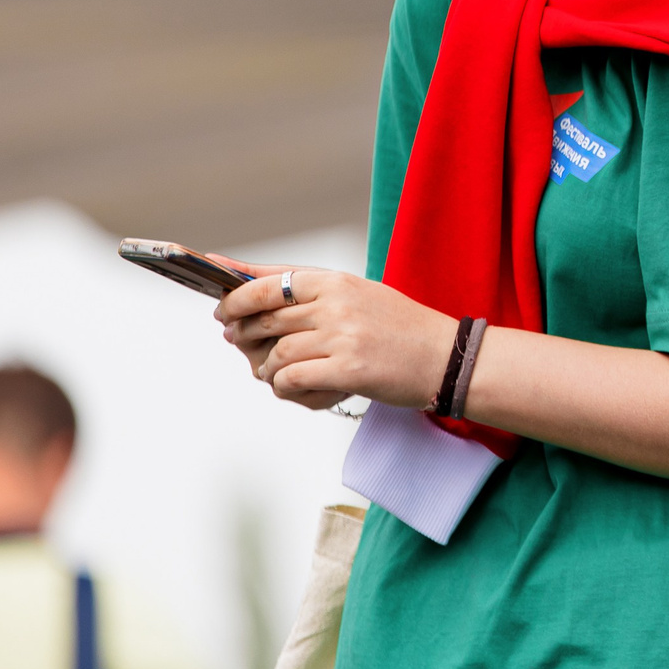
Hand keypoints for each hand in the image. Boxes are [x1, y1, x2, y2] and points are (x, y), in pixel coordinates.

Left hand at [215, 265, 457, 414]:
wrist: (446, 358)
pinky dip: (283, 387)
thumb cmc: (400, 329)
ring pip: (275, 353)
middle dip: (243, 334)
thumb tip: (252, 291)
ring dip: (265, 368)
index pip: (271, 282)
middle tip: (238, 344)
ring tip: (271, 373)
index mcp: (338, 281)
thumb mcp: (359, 296)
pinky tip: (291, 387)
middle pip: (265, 319)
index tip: (222, 308)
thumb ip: (312, 294)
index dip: (237, 297)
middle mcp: (338, 305)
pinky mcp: (349, 370)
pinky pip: (292, 379)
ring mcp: (343, 337)